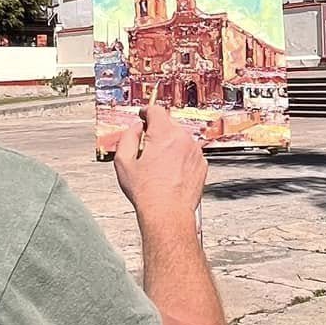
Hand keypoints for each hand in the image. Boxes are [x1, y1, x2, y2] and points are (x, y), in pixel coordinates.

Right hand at [113, 104, 206, 226]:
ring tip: (158, 165)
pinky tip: (170, 173)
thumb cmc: (147, 192)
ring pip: (180, 139)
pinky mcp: (202, 164)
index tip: (143, 116)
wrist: (168, 214)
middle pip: (169, 124)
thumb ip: (128, 137)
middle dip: (157, 131)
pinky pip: (189, 153)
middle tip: (146, 147)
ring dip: (169, 145)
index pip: (156, 111)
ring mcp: (195, 152)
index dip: (146, 112)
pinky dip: (180, 157)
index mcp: (164, 134)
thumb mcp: (123, 162)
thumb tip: (136, 128)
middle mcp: (183, 139)